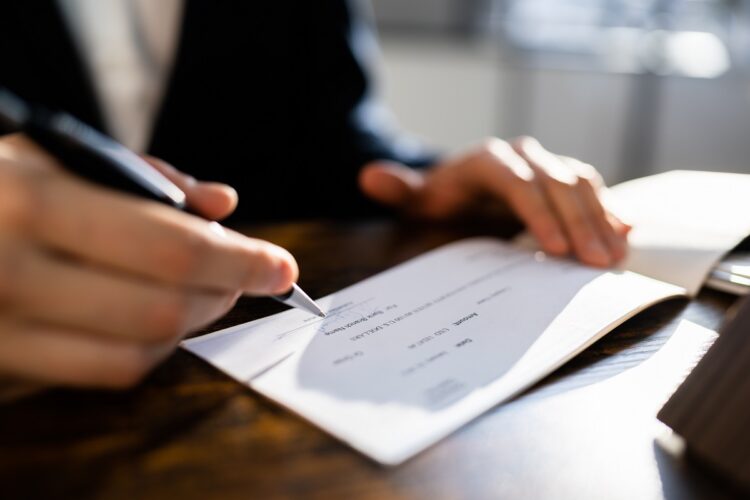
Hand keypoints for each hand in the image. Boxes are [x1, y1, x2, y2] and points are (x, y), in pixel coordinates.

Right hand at [0, 134, 296, 387]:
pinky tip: (154, 320)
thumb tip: (223, 204)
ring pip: (135, 355)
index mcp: (31, 204)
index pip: (172, 247)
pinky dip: (145, 350)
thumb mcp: (52, 155)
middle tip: (250, 276)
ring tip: (208, 295)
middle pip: (163, 310)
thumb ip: (143, 176)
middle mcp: (11, 275)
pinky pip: (95, 374)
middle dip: (224, 295)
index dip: (241, 260)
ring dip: (190, 327)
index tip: (282, 267)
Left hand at [359, 136, 629, 266]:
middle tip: (597, 264)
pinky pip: (593, 188)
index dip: (539, 214)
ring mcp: (547, 162)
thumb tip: (368, 177)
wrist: (463, 183)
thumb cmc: (441, 197)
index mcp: (488, 159)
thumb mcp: (419, 197)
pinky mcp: (564, 175)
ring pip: (582, 183)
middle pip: (557, 183)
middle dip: (580, 224)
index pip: (519, 183)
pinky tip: (626, 234)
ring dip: (601, 219)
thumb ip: (400, 190)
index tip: (555, 250)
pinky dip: (609, 209)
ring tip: (616, 257)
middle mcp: (523, 154)